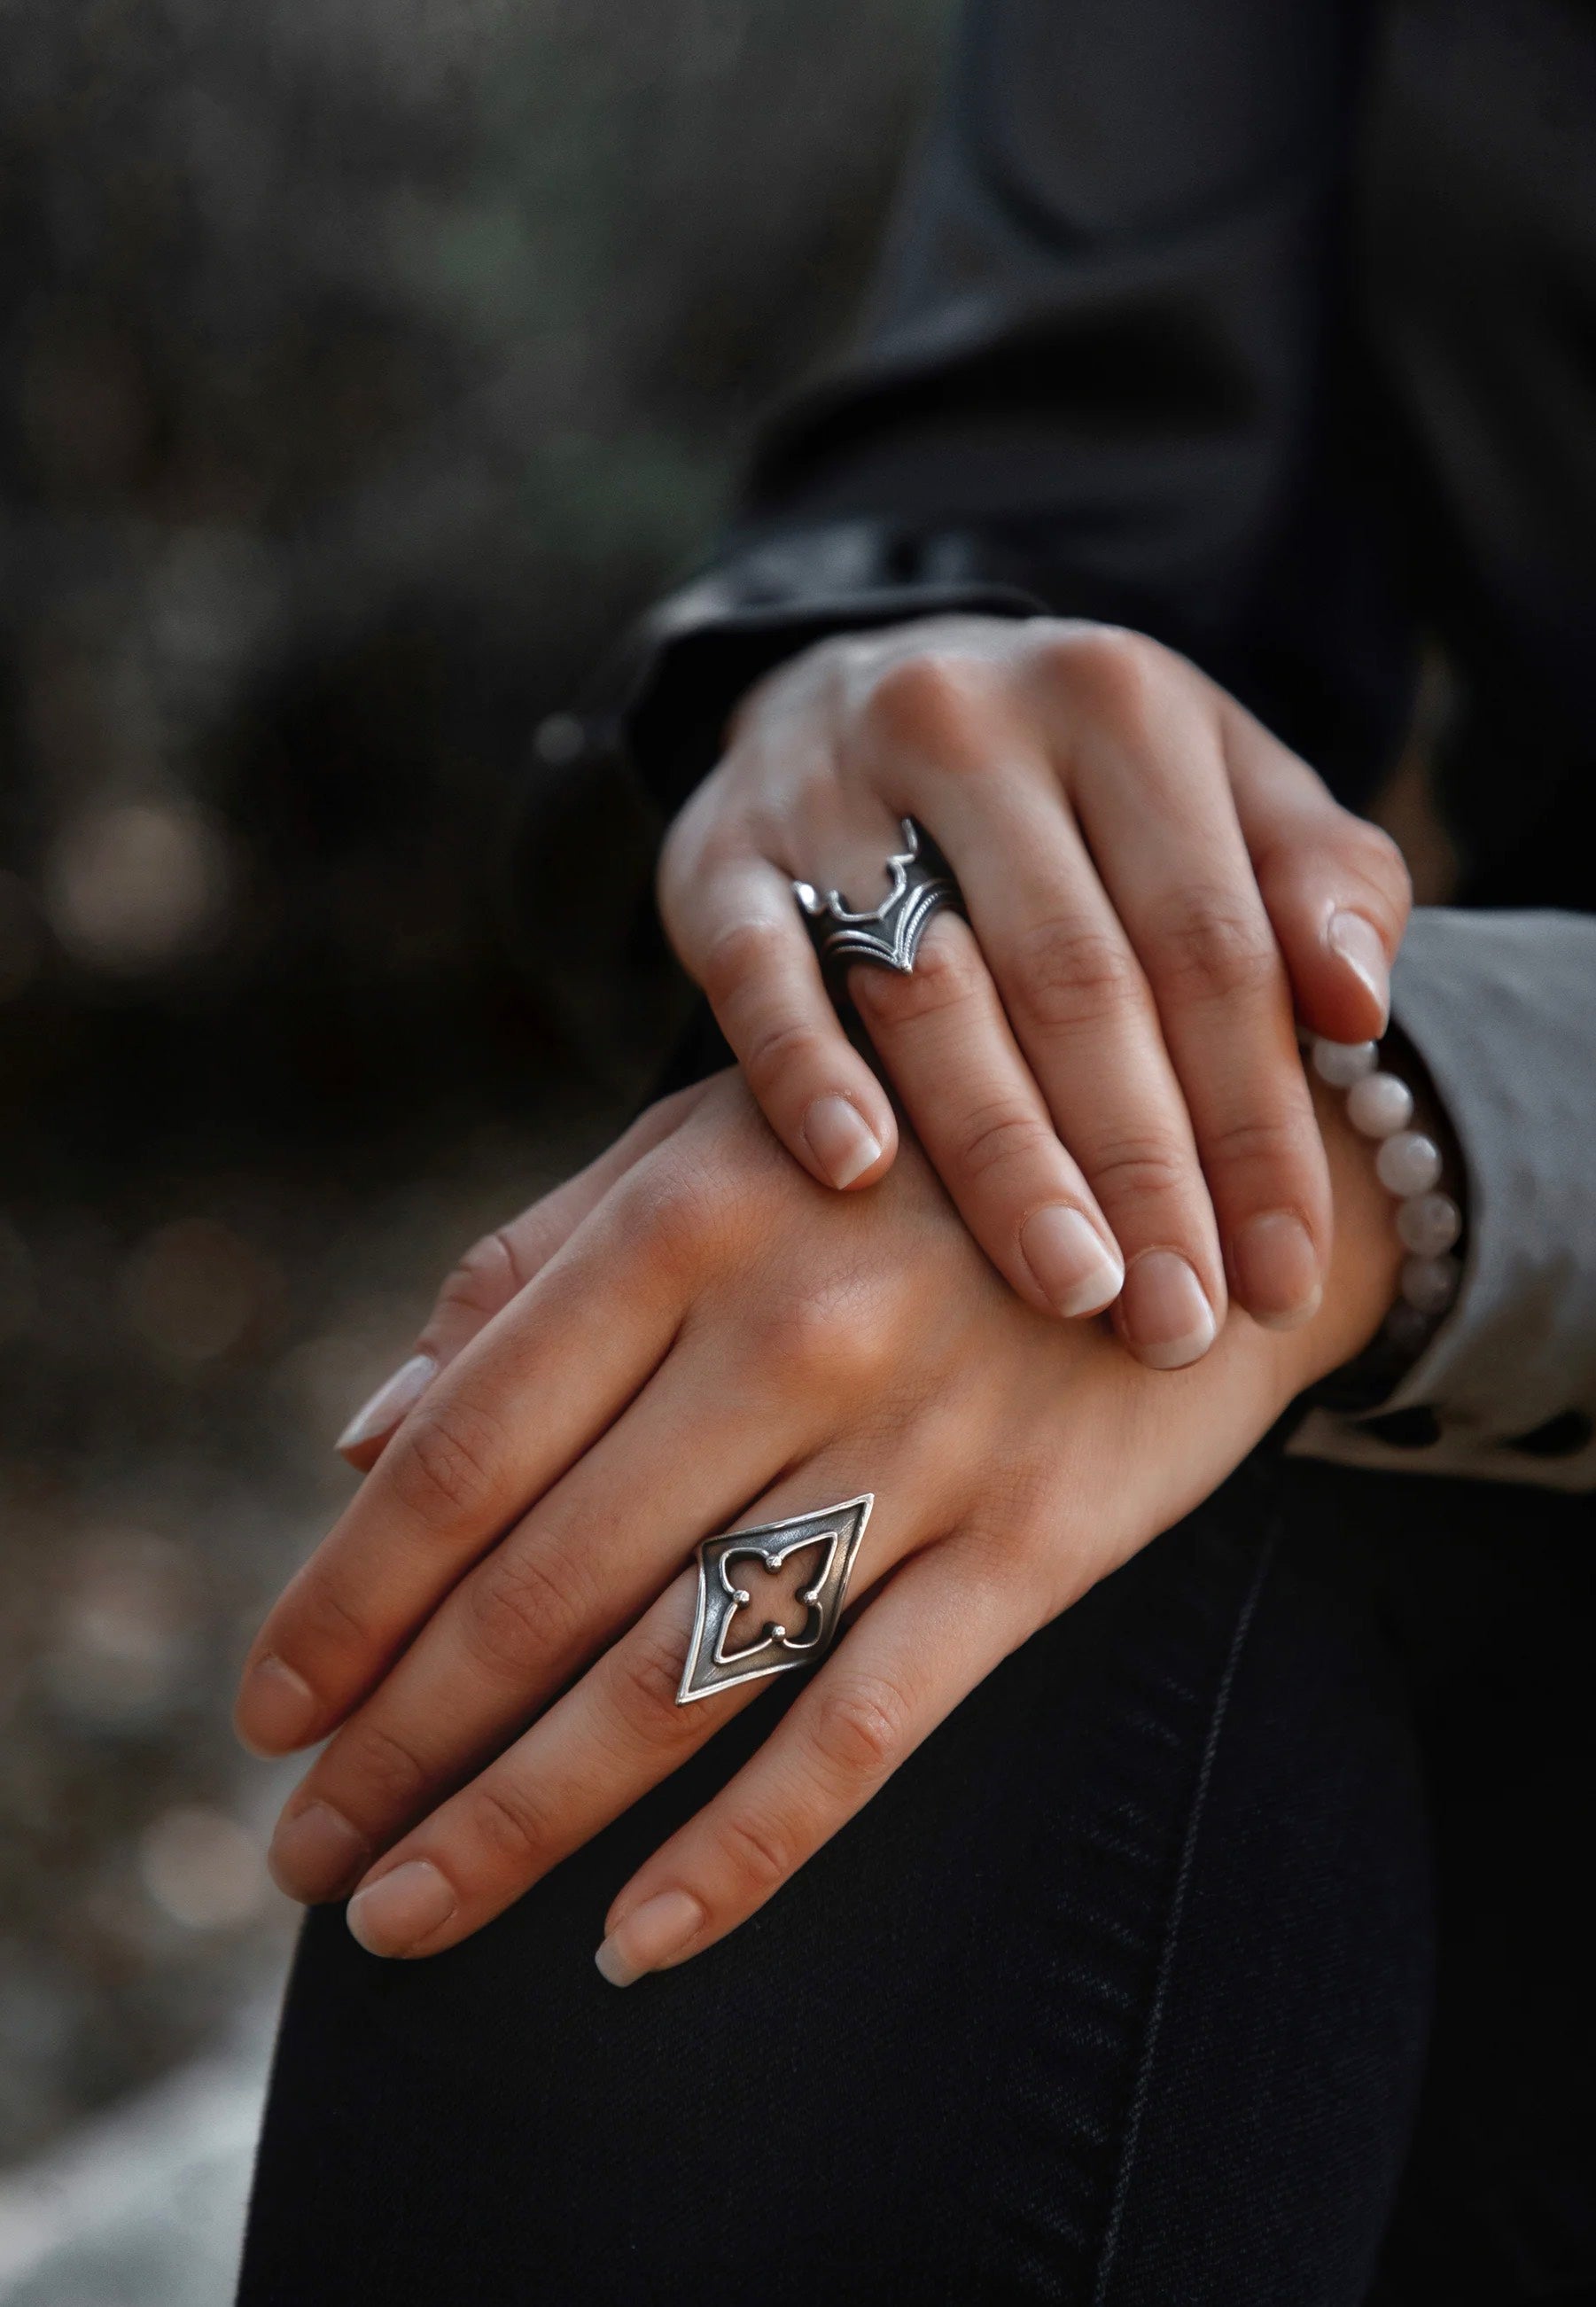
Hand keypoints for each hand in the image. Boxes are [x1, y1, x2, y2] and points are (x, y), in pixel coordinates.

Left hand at [240, 1068, 1398, 1981]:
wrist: (1198, 1153)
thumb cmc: (903, 1151)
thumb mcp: (708, 1148)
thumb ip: (531, 1274)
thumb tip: (363, 1442)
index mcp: (683, 1217)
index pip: (464, 1452)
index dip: (346, 1600)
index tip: (268, 1713)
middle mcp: (791, 1331)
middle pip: (543, 1587)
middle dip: (400, 1743)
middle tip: (303, 1855)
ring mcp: (922, 1446)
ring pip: (675, 1680)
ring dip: (515, 1820)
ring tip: (399, 1914)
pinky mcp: (1036, 1544)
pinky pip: (864, 1731)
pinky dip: (741, 1855)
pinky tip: (629, 1945)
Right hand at [658, 616, 1409, 1365]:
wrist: (853, 686)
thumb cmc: (1074, 787)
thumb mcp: (1217, 787)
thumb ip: (1317, 881)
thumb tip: (1358, 1007)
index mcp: (1122, 703)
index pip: (1212, 940)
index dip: (1258, 1121)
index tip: (1282, 1276)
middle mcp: (973, 722)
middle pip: (1078, 976)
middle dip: (1142, 1168)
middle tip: (1177, 1321)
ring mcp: (830, 784)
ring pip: (930, 988)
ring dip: (1004, 1152)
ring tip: (1069, 1285)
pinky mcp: (716, 852)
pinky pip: (756, 969)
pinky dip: (804, 1068)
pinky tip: (856, 1169)